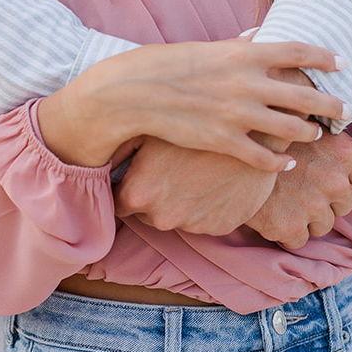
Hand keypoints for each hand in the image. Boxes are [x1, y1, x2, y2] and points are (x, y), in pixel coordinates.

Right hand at [39, 37, 346, 172]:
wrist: (137, 92)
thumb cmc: (171, 65)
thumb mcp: (208, 48)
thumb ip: (239, 46)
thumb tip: (259, 36)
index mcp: (245, 54)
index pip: (299, 51)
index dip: (325, 57)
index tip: (342, 63)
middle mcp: (248, 83)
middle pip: (305, 94)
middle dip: (330, 104)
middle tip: (344, 109)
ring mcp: (238, 114)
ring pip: (291, 128)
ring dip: (309, 132)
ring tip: (317, 134)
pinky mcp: (225, 141)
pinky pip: (264, 156)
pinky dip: (280, 162)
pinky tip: (288, 164)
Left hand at [114, 137, 280, 236]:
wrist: (252, 133)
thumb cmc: (194, 123)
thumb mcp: (151, 131)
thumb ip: (121, 151)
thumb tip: (100, 158)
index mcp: (138, 194)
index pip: (120, 204)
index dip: (130, 187)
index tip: (140, 174)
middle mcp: (161, 217)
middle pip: (148, 214)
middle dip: (157, 195)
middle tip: (173, 169)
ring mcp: (192, 226)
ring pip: (179, 217)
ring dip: (183, 201)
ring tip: (197, 171)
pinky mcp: (218, 228)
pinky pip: (205, 220)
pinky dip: (208, 206)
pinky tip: (214, 181)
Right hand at [243, 132, 351, 249]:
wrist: (228, 154)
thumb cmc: (267, 135)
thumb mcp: (304, 126)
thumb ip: (333, 140)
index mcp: (344, 153)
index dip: (341, 179)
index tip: (321, 177)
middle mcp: (335, 181)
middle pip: (344, 205)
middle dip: (325, 202)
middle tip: (299, 190)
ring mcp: (314, 207)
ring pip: (323, 226)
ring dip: (307, 219)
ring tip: (284, 201)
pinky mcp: (291, 227)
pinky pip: (298, 240)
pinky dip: (286, 232)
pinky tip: (272, 213)